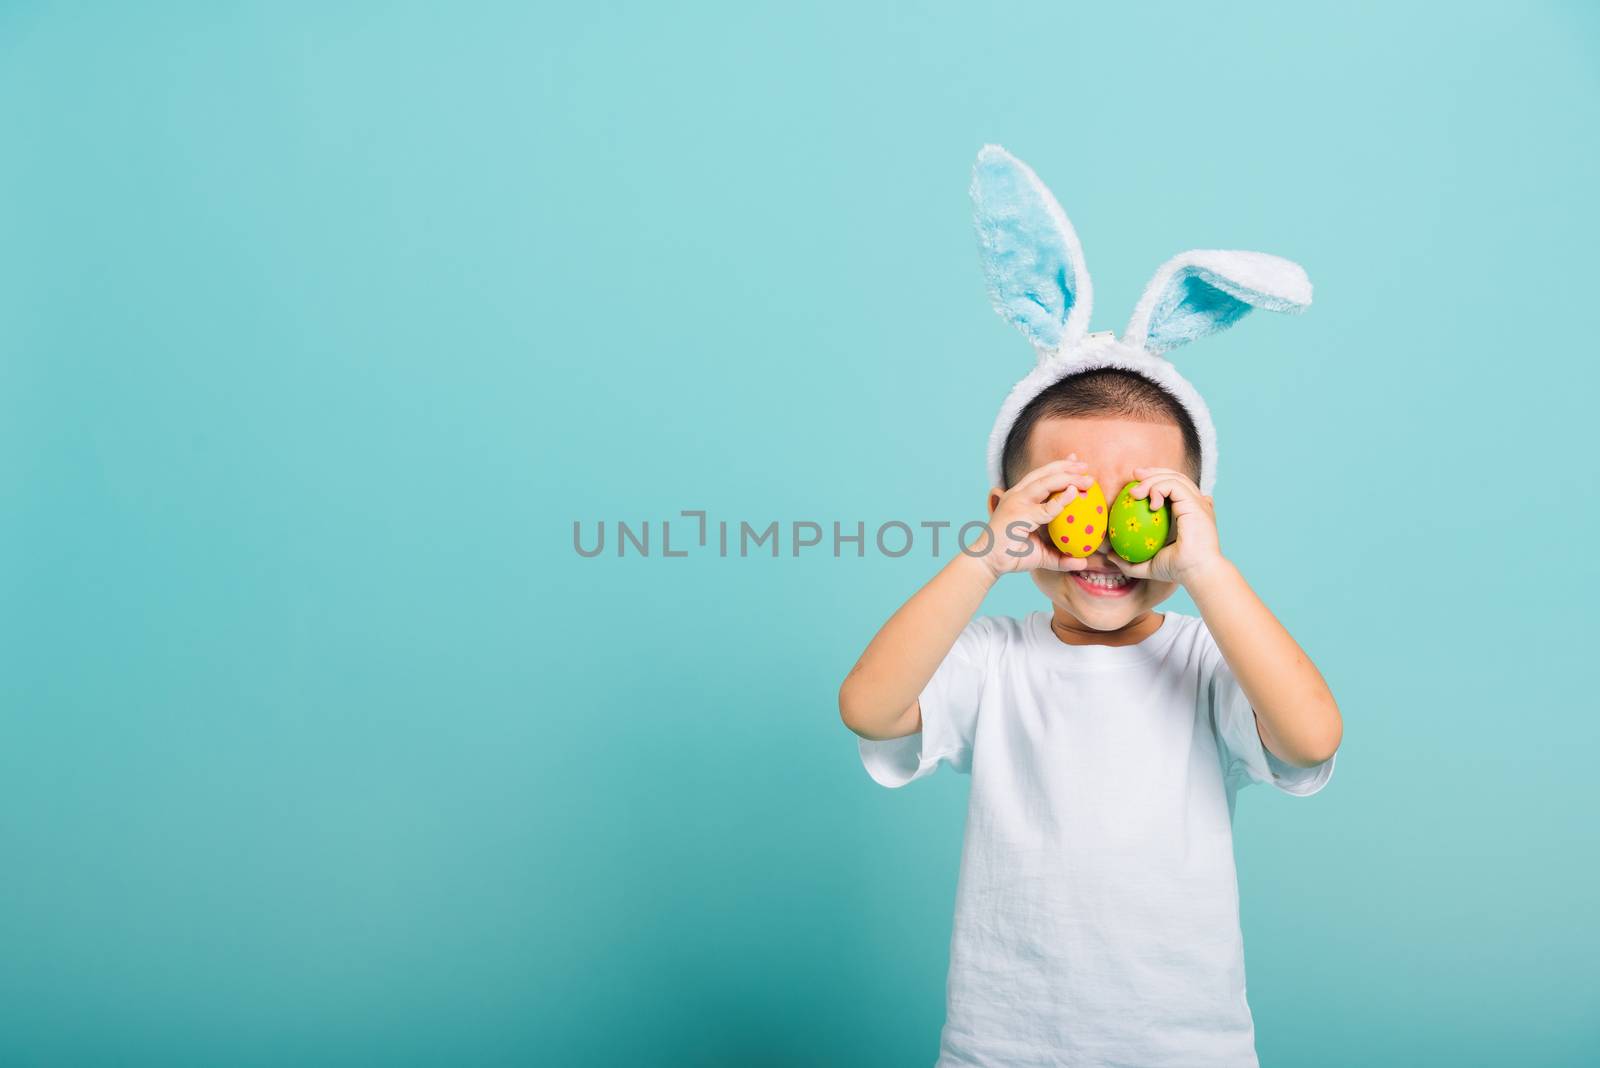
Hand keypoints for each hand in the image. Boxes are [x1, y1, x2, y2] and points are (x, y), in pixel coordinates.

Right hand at [980, 456, 1097, 576]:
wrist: (988, 563)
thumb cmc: (1012, 556)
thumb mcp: (1042, 554)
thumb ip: (1061, 556)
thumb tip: (1083, 563)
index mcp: (1020, 497)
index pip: (1042, 476)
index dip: (1060, 467)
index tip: (1077, 462)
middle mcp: (1017, 495)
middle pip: (1044, 473)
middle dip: (1067, 467)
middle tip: (1086, 467)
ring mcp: (1016, 502)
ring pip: (1045, 483)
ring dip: (1067, 478)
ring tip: (1086, 479)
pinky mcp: (1018, 514)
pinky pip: (1045, 507)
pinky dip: (1061, 500)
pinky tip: (1075, 493)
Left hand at [1104, 466, 1226, 585]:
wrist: (1196, 573)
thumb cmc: (1177, 570)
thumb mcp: (1148, 565)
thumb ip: (1129, 561)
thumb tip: (1110, 555)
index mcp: (1188, 512)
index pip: (1174, 486)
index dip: (1155, 479)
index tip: (1135, 485)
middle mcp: (1196, 504)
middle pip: (1175, 476)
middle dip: (1153, 472)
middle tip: (1134, 476)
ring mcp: (1198, 503)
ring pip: (1174, 478)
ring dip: (1152, 480)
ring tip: (1135, 492)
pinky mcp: (1196, 504)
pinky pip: (1174, 485)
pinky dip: (1159, 488)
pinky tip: (1149, 502)